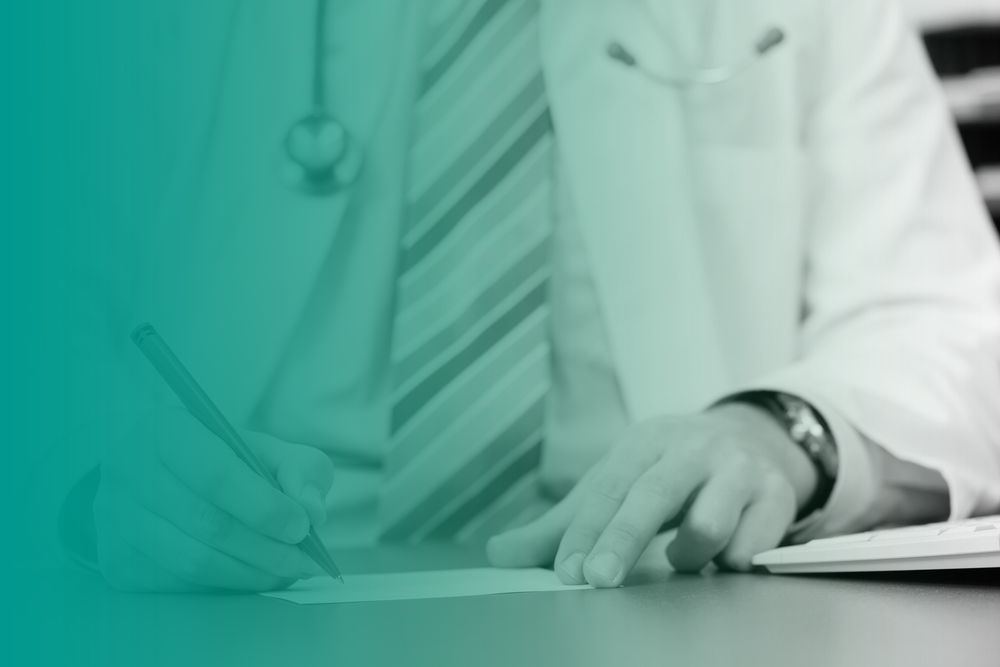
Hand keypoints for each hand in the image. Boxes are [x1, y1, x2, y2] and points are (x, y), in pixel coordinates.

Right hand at [95, 407, 334, 592]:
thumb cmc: (221, 459)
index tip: (301, 527)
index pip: (215, 473)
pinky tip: (251, 575)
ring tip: (286, 571)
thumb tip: (311, 511)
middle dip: (264, 547)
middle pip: (205, 522)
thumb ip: (299, 470)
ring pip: (191, 560)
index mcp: (165, 430)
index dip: (263, 506)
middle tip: (303, 561)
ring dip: (249, 573)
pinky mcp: (116, 560)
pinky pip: (178, 583)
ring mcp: (115, 519)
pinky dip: (223, 585)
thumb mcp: (266, 449)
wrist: (159, 475)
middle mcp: (128, 472)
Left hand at [487, 403, 817, 585]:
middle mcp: (691, 449)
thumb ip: (562, 524)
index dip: (584, 530)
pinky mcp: (776, 496)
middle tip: (596, 579)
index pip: (608, 487)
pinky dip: (734, 559)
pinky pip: (754, 542)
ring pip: (710, 520)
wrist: (754, 439)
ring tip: (679, 560)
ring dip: (688, 553)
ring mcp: (738, 470)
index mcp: (645, 442)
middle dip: (622, 539)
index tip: (566, 571)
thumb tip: (499, 554)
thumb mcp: (617, 483)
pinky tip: (728, 558)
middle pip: (653, 494)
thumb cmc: (669, 470)